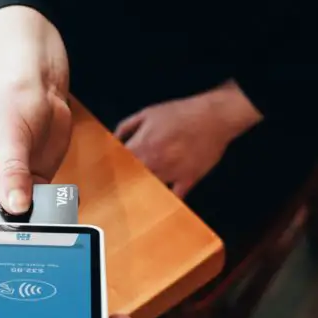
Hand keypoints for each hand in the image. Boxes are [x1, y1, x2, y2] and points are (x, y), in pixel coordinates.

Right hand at [0, 6, 72, 231]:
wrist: (40, 86)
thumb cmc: (11, 99)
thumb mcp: (9, 135)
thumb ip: (12, 173)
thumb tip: (16, 209)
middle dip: (1, 224)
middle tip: (23, 219)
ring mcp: (4, 186)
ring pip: (10, 220)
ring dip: (26, 220)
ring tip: (41, 207)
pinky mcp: (29, 186)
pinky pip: (35, 210)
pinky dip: (45, 211)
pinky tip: (55, 201)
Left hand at [115, 81, 262, 197]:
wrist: (213, 116)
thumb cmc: (180, 113)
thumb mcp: (147, 113)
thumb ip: (126, 127)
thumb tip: (112, 141)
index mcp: (141, 145)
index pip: (117, 165)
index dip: (109, 171)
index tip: (104, 178)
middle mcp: (154, 162)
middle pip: (130, 181)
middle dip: (122, 186)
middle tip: (114, 194)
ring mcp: (172, 173)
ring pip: (149, 191)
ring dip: (140, 194)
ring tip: (130, 203)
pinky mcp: (188, 180)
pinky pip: (174, 197)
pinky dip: (165, 202)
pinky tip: (158, 205)